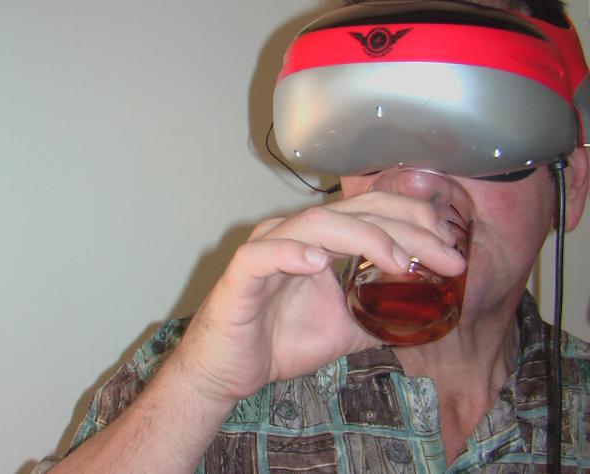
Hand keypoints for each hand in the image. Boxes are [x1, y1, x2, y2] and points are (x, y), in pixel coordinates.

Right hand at [171, 190, 465, 404]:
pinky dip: (288, 254)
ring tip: (398, 261)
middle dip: (406, 229)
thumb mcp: (346, 328)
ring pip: (316, 224)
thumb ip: (380, 313)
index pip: (372, 212)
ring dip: (362, 237)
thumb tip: (424, 314)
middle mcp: (296, 234)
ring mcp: (266, 248)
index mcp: (321, 240)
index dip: (414, 221)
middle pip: (355, 212)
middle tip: (446, 255)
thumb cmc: (281, 341)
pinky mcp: (240, 274)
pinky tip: (318, 263)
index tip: (451, 249)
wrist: (231, 370)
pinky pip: (262, 255)